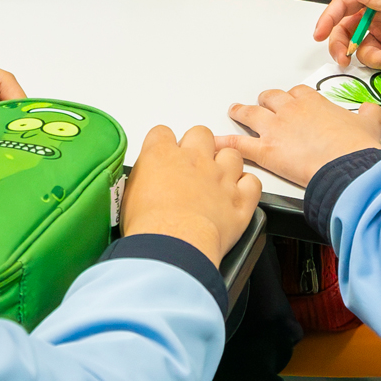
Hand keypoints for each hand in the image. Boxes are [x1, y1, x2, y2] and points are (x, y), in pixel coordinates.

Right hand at [122, 125, 261, 266]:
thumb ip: (140, 179)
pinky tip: (237, 196)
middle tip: (191, 166)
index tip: (163, 156)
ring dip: (226, 165)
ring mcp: (220, 177)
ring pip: (231, 154)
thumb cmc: (148, 226)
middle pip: (200, 134)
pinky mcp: (239, 200)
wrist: (173, 247)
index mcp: (163, 155)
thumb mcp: (128, 196)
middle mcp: (195, 159)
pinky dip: (247, 188)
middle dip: (197, 146)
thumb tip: (141, 183)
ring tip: (217, 181)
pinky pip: (252, 183)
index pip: (162, 133)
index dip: (163, 144)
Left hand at [217, 85, 380, 186]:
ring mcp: (276, 129)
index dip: (293, 98)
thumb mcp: (369, 123)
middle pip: (270, 99)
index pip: (297, 93)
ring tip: (235, 110)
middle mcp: (291, 110)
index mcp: (313, 102)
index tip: (293, 102)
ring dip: (241, 112)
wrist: (348, 166)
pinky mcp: (266, 151)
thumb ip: (368, 114)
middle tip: (263, 105)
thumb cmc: (356, 147)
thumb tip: (372, 111)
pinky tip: (216, 144)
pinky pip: (240, 144)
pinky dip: (226, 144)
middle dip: (265, 102)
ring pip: (251, 114)